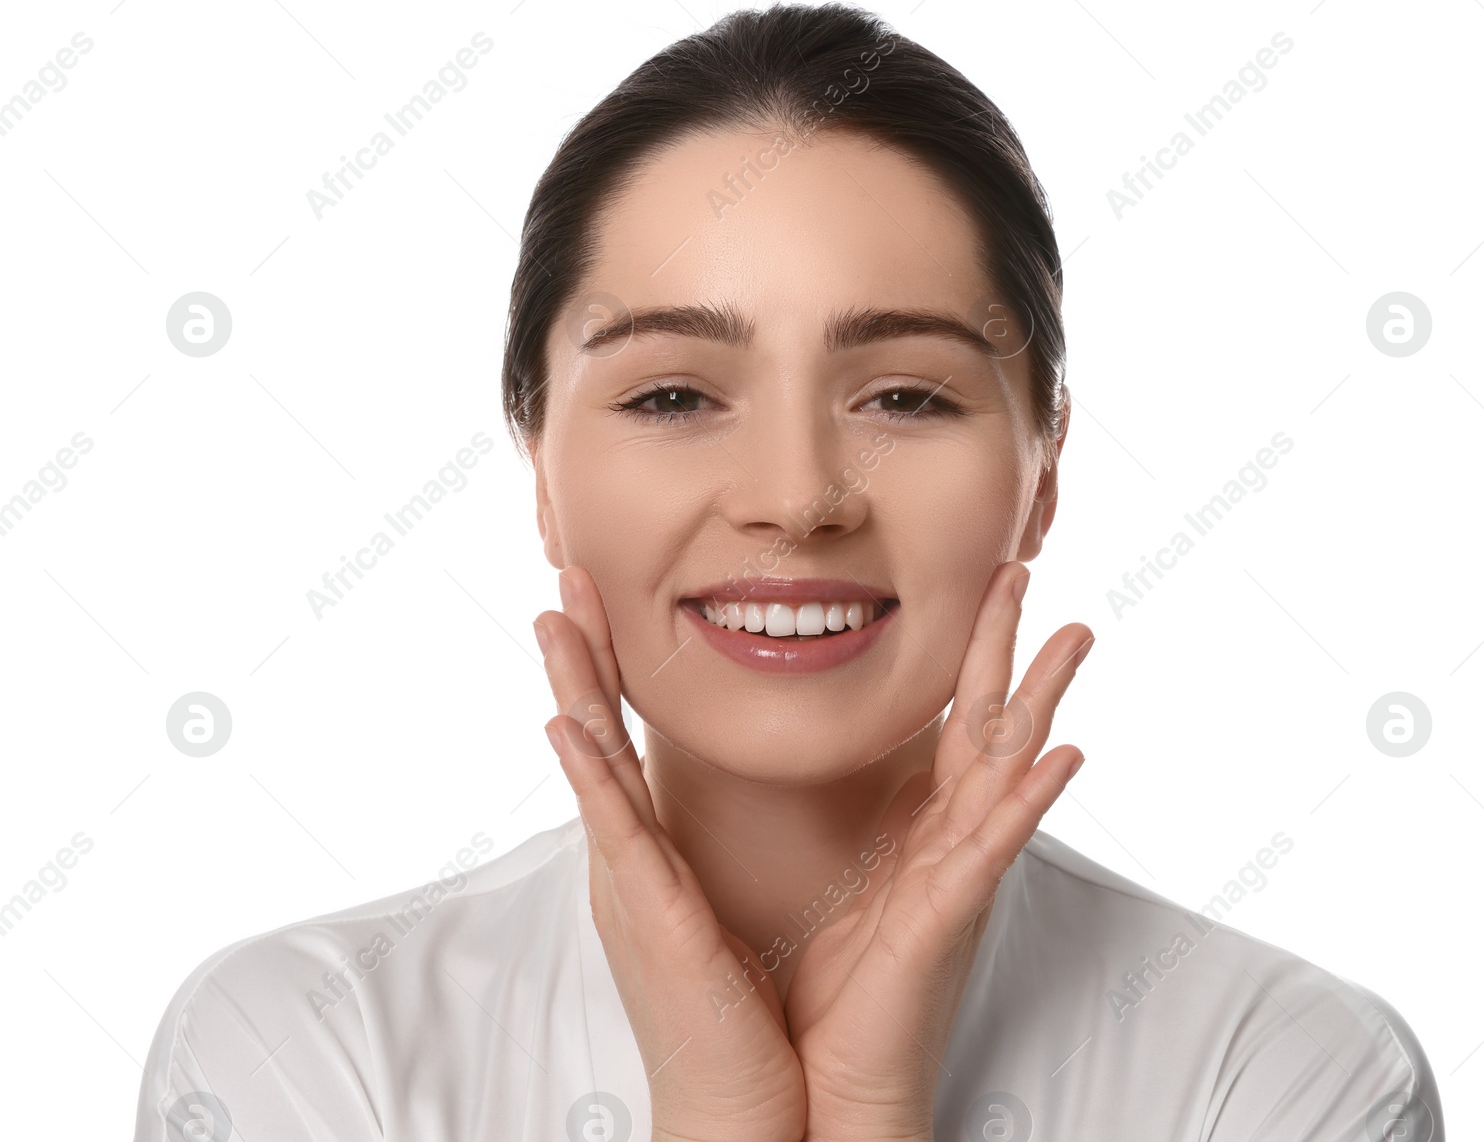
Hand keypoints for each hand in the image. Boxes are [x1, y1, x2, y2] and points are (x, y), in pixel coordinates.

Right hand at [535, 566, 807, 1141]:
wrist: (745, 1112)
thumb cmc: (742, 1016)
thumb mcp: (717, 914)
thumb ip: (703, 858)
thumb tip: (712, 804)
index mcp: (650, 858)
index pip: (618, 742)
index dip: (604, 670)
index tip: (596, 602)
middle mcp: (629, 863)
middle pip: (592, 738)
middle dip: (577, 657)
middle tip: (561, 579)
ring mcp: (630, 888)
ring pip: (592, 770)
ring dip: (572, 691)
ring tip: (553, 621)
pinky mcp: (651, 921)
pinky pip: (618, 835)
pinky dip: (590, 779)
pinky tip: (567, 729)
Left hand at [782, 560, 1092, 1141]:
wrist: (825, 1080)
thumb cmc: (830, 988)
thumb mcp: (839, 881)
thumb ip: (850, 823)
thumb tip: (820, 761)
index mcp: (922, 830)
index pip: (953, 722)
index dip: (969, 652)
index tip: (981, 583)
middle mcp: (950, 842)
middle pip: (988, 722)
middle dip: (1008, 645)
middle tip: (1025, 565)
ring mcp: (957, 876)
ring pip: (1008, 769)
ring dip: (1043, 699)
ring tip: (1076, 633)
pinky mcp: (947, 917)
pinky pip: (994, 849)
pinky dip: (1032, 802)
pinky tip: (1065, 756)